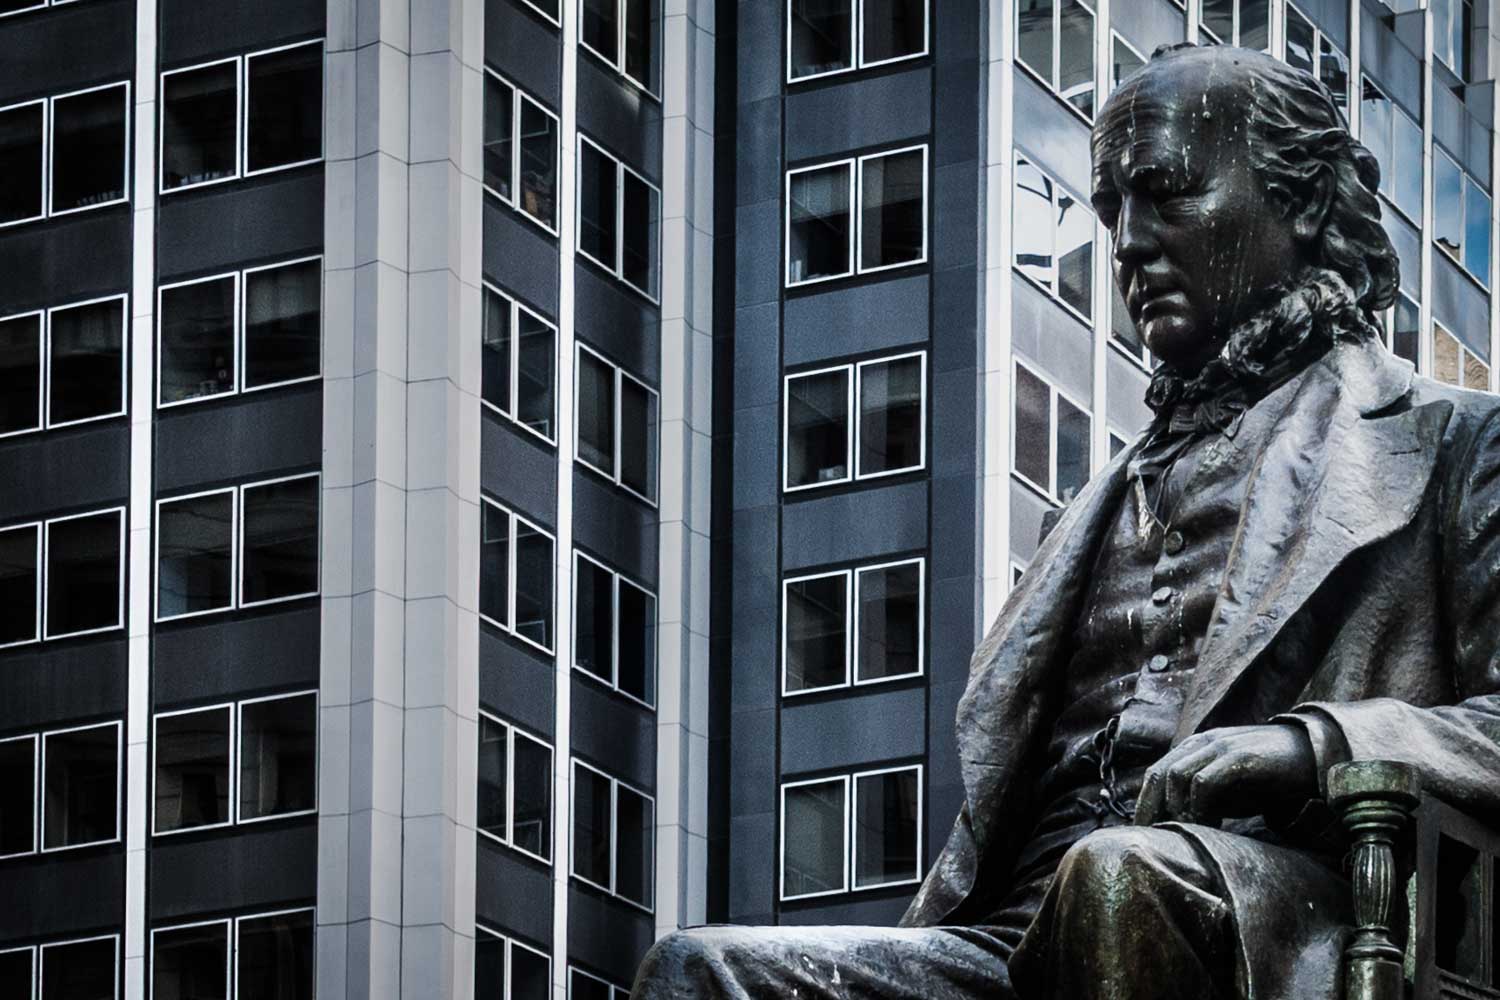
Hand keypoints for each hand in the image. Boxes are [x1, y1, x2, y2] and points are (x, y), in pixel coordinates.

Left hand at [1133, 724, 1318, 826]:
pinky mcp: (1241, 757)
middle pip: (1159, 774)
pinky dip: (1200, 806)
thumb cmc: (1268, 778)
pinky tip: (1209, 827)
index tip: (1141, 833)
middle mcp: (1203, 743)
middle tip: (1153, 839)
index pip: (1156, 774)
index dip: (1145, 803)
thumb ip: (1203, 798)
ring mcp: (1221, 747)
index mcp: (1196, 748)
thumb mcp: (1229, 789)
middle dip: (1151, 808)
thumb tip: (1174, 825)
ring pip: (1177, 776)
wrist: (1315, 759)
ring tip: (1185, 834)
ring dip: (1177, 809)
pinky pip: (1205, 782)